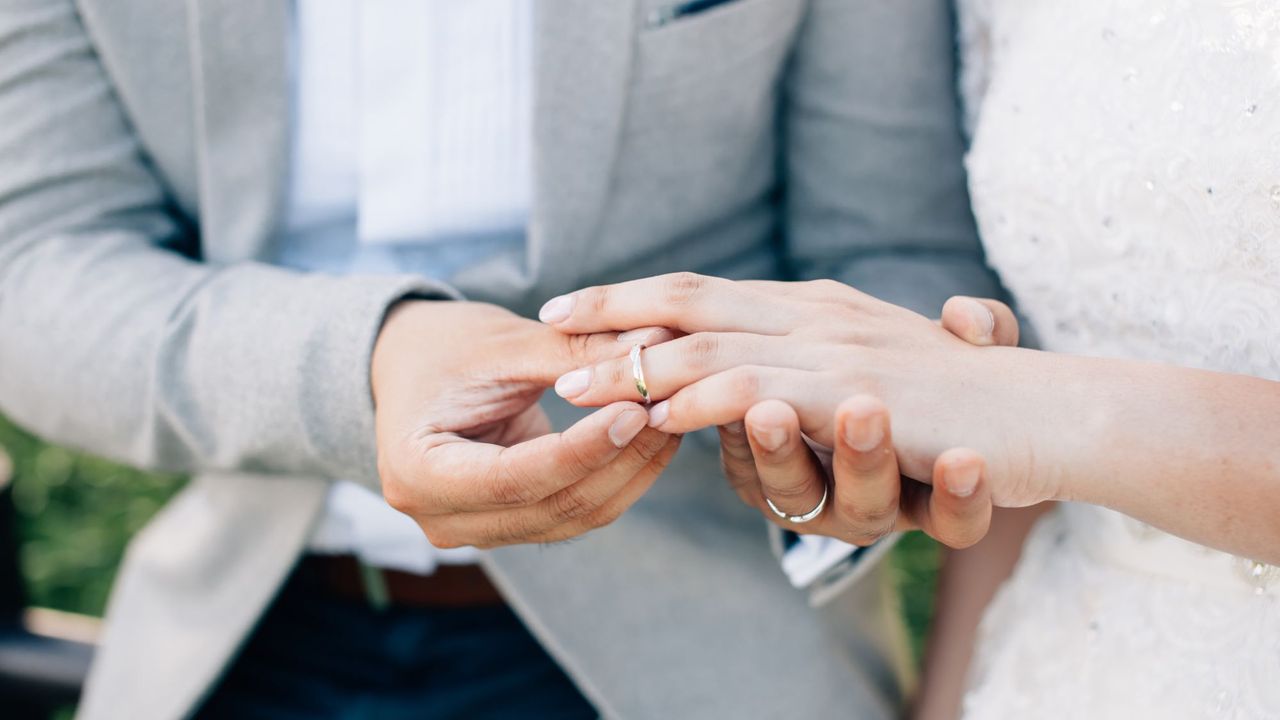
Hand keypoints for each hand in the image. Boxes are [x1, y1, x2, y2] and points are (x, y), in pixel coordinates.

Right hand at [372, 300, 680, 547]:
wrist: (408, 366)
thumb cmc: (442, 345)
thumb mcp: (501, 342)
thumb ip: (573, 353)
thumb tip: (653, 345)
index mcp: (416, 473)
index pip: (514, 478)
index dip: (583, 450)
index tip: (636, 410)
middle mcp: (442, 519)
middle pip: (552, 506)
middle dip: (620, 459)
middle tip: (670, 406)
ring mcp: (477, 530)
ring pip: (574, 516)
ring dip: (631, 470)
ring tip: (670, 415)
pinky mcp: (510, 524)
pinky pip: (576, 510)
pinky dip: (618, 475)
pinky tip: (651, 435)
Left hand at [540, 273, 1049, 508]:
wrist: (1047, 416)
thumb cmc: (963, 404)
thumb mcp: (876, 376)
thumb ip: (817, 369)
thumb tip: (767, 384)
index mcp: (813, 308)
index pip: (707, 292)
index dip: (636, 297)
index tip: (575, 307)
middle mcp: (816, 316)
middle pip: (692, 303)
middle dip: (614, 316)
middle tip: (550, 325)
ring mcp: (833, 352)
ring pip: (712, 345)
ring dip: (635, 364)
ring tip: (573, 380)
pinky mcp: (856, 394)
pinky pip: (759, 390)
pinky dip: (698, 399)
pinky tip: (653, 416)